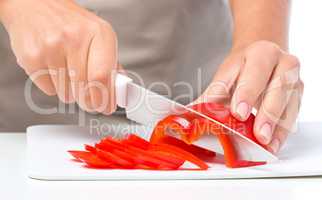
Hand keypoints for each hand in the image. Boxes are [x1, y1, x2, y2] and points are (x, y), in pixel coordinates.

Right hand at [0, 0, 117, 113]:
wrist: (36, 5)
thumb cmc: (71, 24)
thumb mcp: (99, 36)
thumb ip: (111, 64)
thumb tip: (118, 92)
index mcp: (99, 33)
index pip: (102, 76)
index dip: (105, 98)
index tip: (106, 107)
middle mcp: (75, 38)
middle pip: (85, 89)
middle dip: (89, 101)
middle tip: (88, 97)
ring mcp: (51, 47)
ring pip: (67, 94)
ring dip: (70, 92)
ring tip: (67, 71)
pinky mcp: (31, 57)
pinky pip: (49, 90)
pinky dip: (54, 86)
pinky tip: (54, 68)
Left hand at [196, 41, 303, 152]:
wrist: (263, 58)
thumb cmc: (242, 68)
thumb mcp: (226, 76)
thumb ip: (210, 95)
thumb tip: (186, 114)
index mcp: (261, 53)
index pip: (253, 73)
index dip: (246, 93)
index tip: (238, 112)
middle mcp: (283, 63)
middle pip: (278, 88)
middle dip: (267, 112)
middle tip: (258, 134)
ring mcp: (294, 80)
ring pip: (289, 103)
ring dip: (277, 126)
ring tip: (265, 143)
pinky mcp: (298, 96)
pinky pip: (293, 116)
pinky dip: (282, 132)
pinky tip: (273, 144)